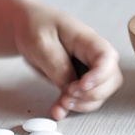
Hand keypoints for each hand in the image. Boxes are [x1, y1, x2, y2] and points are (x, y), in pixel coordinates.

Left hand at [10, 0, 122, 120]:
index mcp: (86, 39)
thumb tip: (70, 86)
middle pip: (111, 79)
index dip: (100, 75)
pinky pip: (82, 98)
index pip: (107, 57)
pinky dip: (72, 107)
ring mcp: (86, 68)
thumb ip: (57, 64)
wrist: (24, 24)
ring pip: (100, 92)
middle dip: (93, 94)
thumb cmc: (34, 25)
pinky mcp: (76, 79)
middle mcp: (91, 54)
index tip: (82, 86)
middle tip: (68, 96)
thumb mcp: (40, 42)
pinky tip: (58, 110)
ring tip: (61, 104)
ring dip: (84, 104)